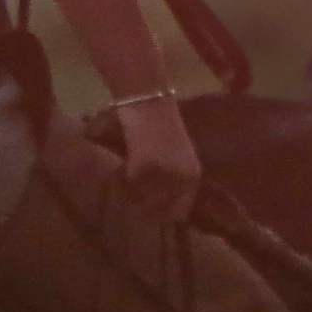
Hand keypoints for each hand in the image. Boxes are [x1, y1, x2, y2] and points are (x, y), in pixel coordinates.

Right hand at [112, 91, 202, 217]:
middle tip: (128, 187)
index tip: (143, 207)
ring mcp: (165, 174)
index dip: (158, 213)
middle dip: (138, 203)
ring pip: (137, 200)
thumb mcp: (175, 157)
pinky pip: (125, 185)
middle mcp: (182, 178)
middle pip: (154, 211)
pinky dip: (118, 177)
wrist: (147, 98)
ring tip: (123, 171)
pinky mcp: (145, 166)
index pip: (178, 213)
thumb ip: (171, 183)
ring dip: (126, 190)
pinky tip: (121, 161)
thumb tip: (154, 213)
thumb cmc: (158, 124)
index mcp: (193, 176)